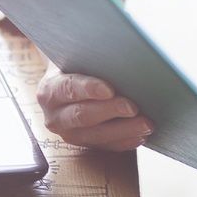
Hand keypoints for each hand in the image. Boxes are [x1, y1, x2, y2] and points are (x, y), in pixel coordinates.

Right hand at [36, 62, 153, 151]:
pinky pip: (107, 146)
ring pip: (97, 135)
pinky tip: (141, 136)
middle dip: (111, 111)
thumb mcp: (81, 56)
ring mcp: (70, 133)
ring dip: (124, 130)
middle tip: (134, 107)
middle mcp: (56, 116)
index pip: (68, 88)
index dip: (89, 89)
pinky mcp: (86, 144)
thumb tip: (124, 50)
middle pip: (83, 115)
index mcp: (50, 90)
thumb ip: (95, 57)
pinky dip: (126, 141)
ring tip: (146, 124)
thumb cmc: (82, 63)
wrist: (73, 78)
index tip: (110, 90)